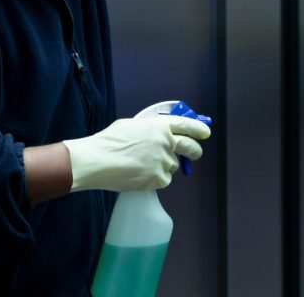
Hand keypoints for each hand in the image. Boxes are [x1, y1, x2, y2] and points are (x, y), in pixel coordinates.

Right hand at [63, 115, 210, 192]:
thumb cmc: (109, 141)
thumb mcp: (132, 125)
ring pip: (172, 165)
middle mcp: (166, 142)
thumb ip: (151, 128)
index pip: (187, 125)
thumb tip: (160, 133)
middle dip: (195, 151)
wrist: (98, 161)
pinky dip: (155, 179)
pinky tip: (139, 175)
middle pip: (191, 147)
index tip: (205, 132)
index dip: (198, 128)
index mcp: (160, 126)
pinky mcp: (159, 178)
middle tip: (194, 154)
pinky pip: (164, 180)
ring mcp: (164, 161)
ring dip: (163, 166)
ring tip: (141, 165)